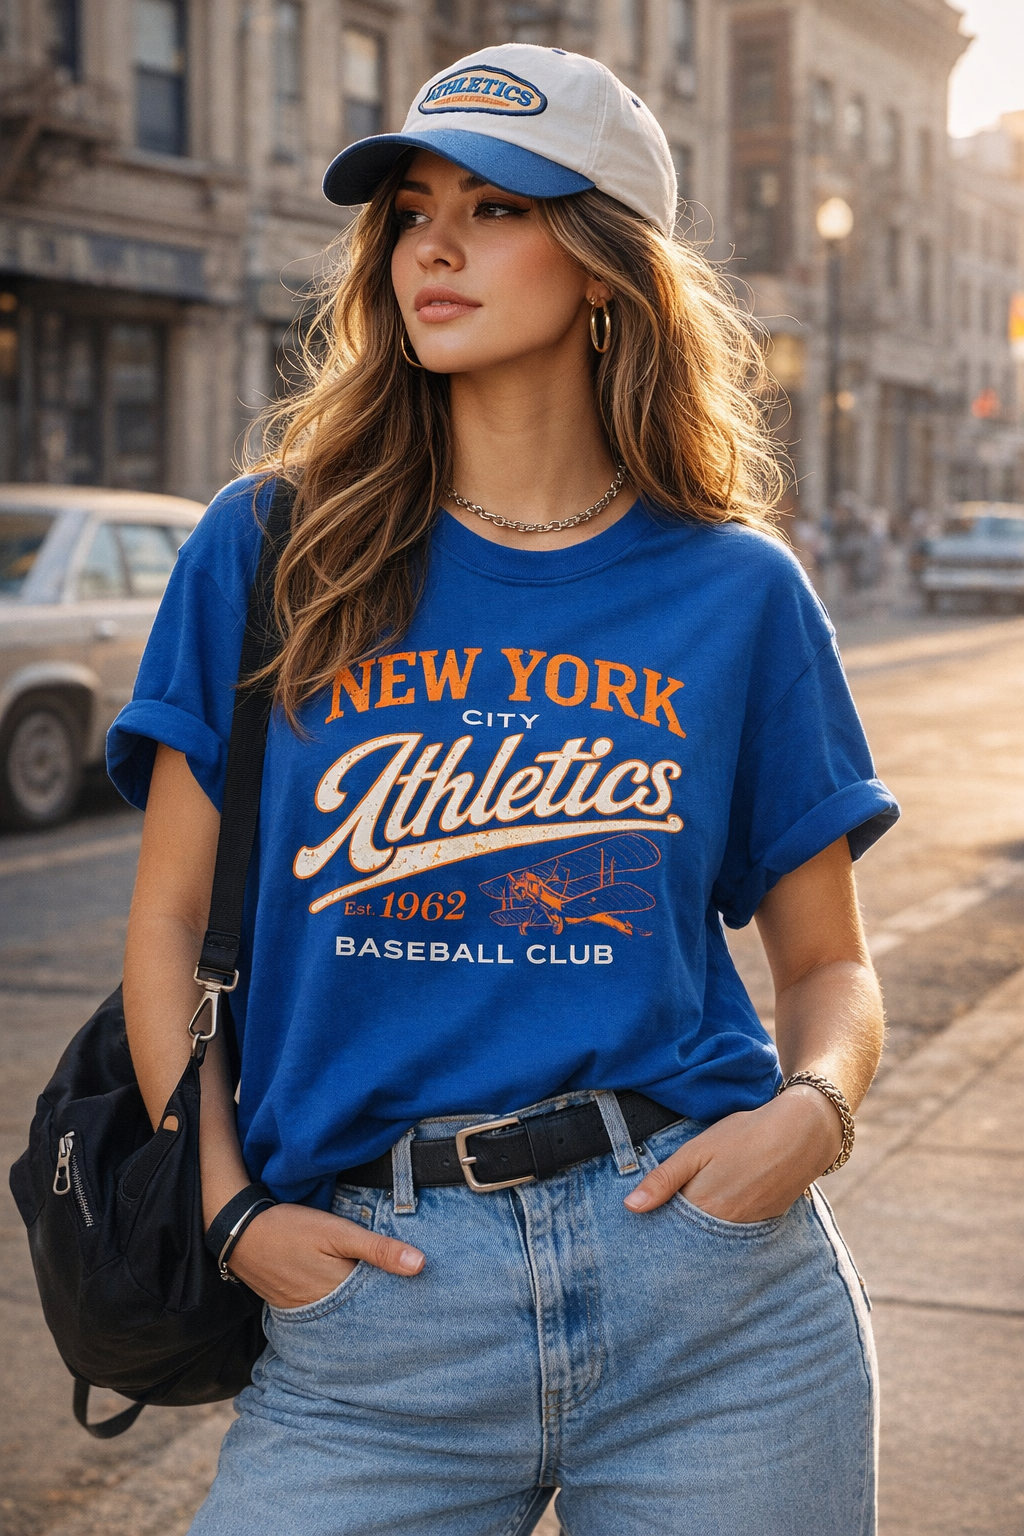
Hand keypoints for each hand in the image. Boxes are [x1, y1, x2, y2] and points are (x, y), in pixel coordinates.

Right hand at [225, 1201, 424, 1307]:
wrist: (239, 1232)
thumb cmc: (291, 1229)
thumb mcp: (338, 1232)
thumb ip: (378, 1249)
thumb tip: (421, 1265)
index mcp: (342, 1295)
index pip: (382, 1305)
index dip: (404, 1299)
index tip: (426, 1295)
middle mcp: (326, 1311)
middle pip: (365, 1313)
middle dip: (386, 1306)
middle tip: (414, 1301)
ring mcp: (308, 1311)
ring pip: (347, 1314)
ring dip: (364, 1306)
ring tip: (389, 1298)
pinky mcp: (295, 1306)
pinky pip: (327, 1311)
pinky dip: (342, 1305)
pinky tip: (351, 1295)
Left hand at [624, 1086, 843, 1223]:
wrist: (802, 1133)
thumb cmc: (745, 1135)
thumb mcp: (698, 1149)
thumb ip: (664, 1179)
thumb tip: (630, 1207)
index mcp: (704, 1208)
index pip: (669, 1230)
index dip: (655, 1225)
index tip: (640, 1225)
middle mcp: (726, 1227)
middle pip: (691, 1238)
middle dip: (676, 1231)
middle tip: (664, 1218)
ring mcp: (748, 1227)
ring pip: (713, 1236)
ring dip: (700, 1229)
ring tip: (693, 1210)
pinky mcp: (765, 1222)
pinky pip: (735, 1232)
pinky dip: (723, 1225)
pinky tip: (720, 1207)